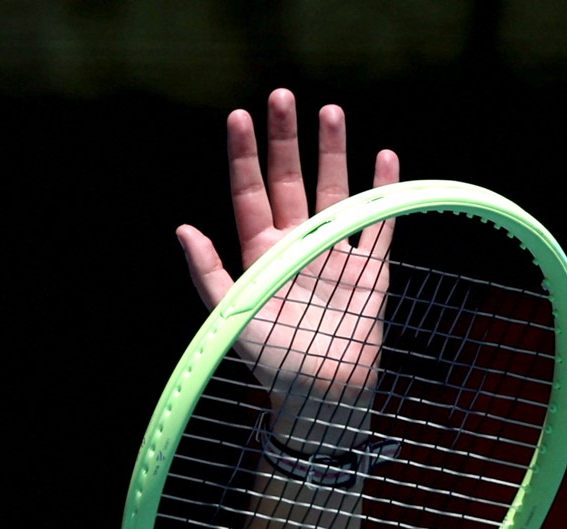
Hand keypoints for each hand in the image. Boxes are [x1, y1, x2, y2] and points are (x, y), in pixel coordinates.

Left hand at [177, 90, 399, 449]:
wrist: (322, 395)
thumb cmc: (273, 362)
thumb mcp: (231, 317)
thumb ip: (209, 273)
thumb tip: (182, 229)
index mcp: (261, 254)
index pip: (250, 194)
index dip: (243, 156)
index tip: (239, 116)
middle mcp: (297, 246)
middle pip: (291, 180)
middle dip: (286, 139)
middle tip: (283, 95)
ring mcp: (334, 254)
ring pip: (334, 191)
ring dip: (333, 153)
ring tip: (331, 112)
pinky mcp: (369, 270)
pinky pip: (378, 223)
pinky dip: (383, 192)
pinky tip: (384, 158)